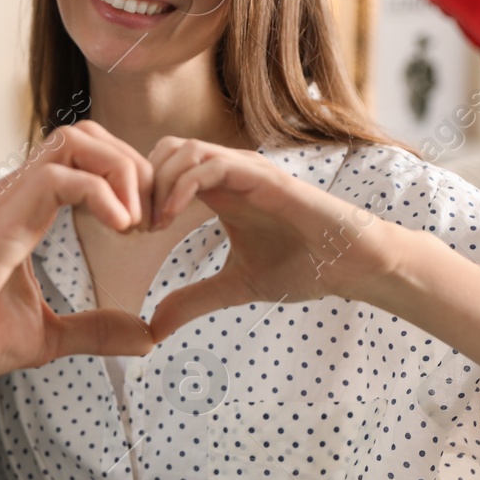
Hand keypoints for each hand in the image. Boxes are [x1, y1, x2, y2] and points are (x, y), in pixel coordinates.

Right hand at [0, 121, 156, 384]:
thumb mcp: (48, 337)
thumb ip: (96, 330)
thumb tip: (146, 336)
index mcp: (27, 210)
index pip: (87, 157)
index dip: (129, 180)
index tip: (148, 229)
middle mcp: (19, 193)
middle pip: (89, 134)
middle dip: (135, 168)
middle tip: (151, 221)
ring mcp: (9, 198)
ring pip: (77, 139)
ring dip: (122, 172)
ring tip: (135, 222)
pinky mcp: (3, 215)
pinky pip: (62, 175)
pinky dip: (104, 193)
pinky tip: (119, 228)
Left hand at [143, 138, 404, 342]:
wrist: (351, 263)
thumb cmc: (302, 266)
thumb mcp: (234, 288)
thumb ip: (193, 301)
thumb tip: (153, 329)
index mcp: (219, 190)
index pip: (162, 168)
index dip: (138, 194)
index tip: (128, 234)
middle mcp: (229, 171)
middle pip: (163, 150)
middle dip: (139, 184)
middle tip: (130, 228)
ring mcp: (246, 169)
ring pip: (181, 150)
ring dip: (155, 184)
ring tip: (148, 225)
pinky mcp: (262, 176)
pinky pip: (209, 165)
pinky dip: (180, 186)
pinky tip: (167, 219)